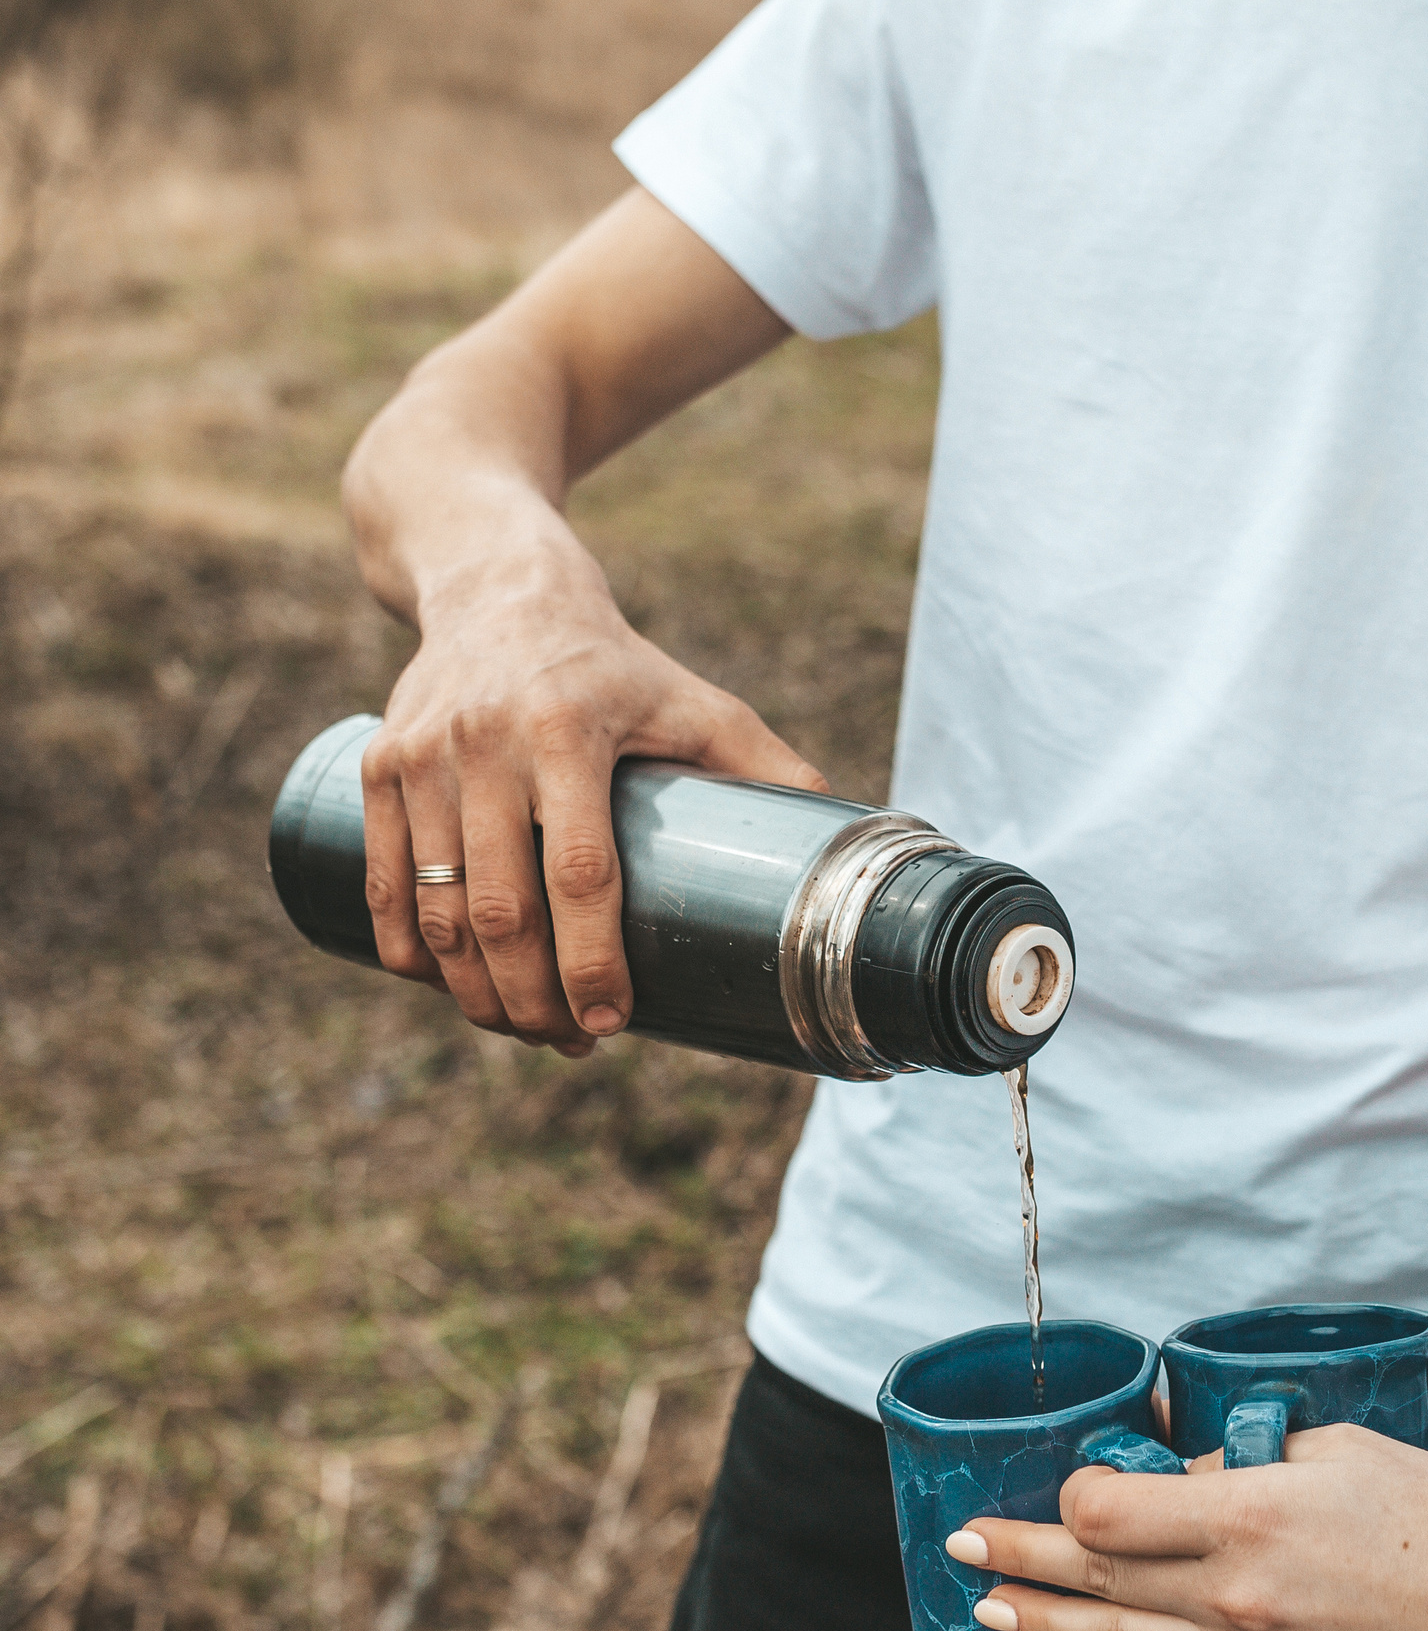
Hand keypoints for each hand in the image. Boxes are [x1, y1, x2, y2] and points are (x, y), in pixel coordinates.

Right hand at [359, 535, 823, 1053]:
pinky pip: (381, 884)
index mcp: (569, 730)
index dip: (593, 962)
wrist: (497, 586)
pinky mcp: (376, 767)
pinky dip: (407, 954)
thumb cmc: (616, 664)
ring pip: (435, 912)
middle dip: (531, 998)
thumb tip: (847, 831)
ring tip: (523, 1028)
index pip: (579, 874)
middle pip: (499, 911)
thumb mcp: (696, 700)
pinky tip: (447, 990)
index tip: (613, 1023)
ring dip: (473, 992)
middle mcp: (484, 742)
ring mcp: (419, 756)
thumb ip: (765, 765)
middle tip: (569, 1044)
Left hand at [947, 1426, 1427, 1630]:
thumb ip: (1245, 1459)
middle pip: (1094, 1579)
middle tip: (960, 1546)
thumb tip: (1180, 1471)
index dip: (1067, 1495)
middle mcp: (1231, 1596)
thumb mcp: (1337, 1450)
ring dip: (1045, 1625)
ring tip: (993, 1609)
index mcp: (1247, 1517)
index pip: (1109, 1511)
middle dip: (1017, 1557)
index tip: (1056, 1482)